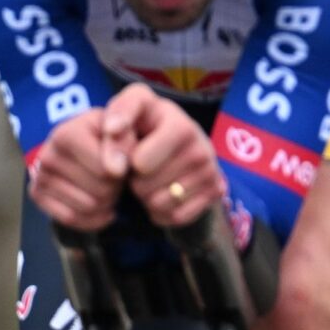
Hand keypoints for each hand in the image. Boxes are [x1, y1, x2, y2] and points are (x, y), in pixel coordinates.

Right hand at [28, 109, 122, 230]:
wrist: (89, 142)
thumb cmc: (110, 136)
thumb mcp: (123, 129)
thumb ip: (122, 142)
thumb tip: (115, 170)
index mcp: (66, 134)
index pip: (105, 172)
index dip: (122, 172)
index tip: (123, 162)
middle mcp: (47, 155)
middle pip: (99, 191)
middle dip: (116, 187)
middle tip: (116, 176)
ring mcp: (39, 176)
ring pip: (88, 207)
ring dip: (107, 202)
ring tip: (108, 186)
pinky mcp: (37, 195)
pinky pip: (71, 218)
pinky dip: (93, 218)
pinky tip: (103, 207)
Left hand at [106, 84, 225, 226]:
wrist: (180, 139)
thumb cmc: (147, 125)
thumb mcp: (130, 112)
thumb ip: (115, 125)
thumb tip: (114, 167)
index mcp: (181, 126)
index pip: (140, 162)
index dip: (123, 161)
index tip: (120, 152)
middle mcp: (202, 148)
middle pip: (145, 185)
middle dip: (133, 180)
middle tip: (138, 167)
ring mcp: (211, 171)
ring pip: (159, 203)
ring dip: (146, 197)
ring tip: (150, 179)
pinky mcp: (215, 192)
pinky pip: (175, 217)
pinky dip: (162, 211)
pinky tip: (163, 192)